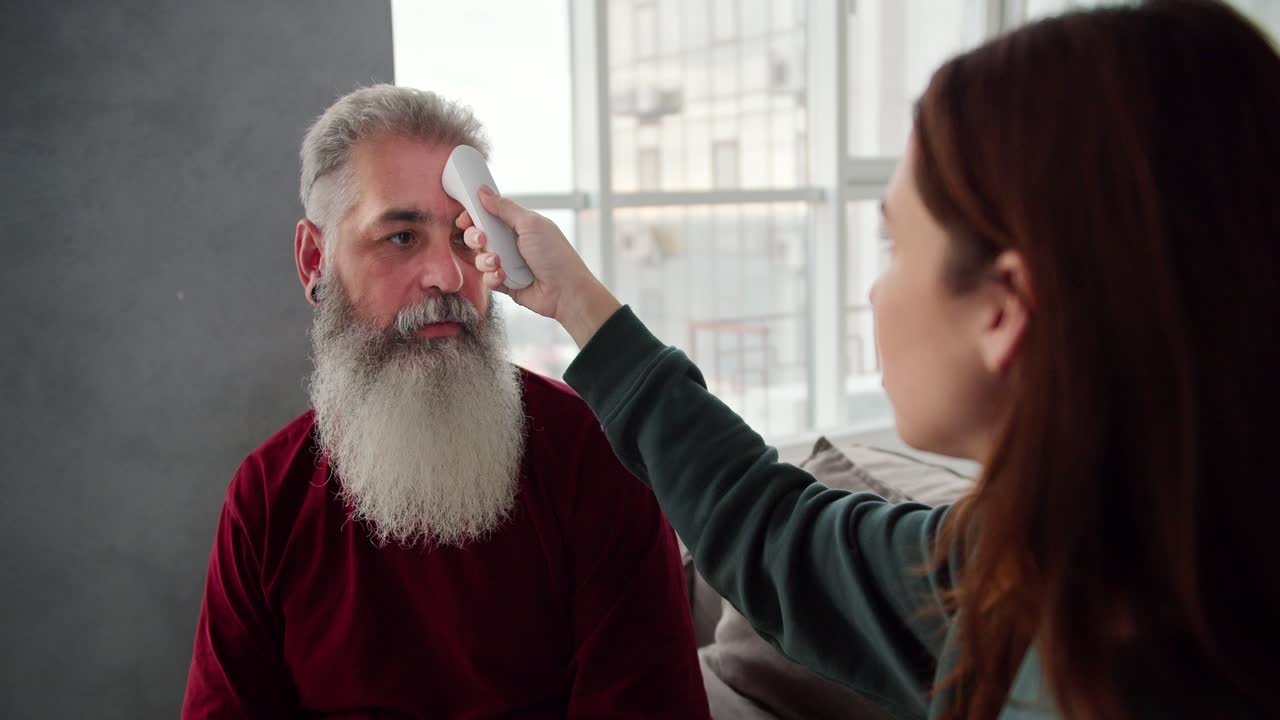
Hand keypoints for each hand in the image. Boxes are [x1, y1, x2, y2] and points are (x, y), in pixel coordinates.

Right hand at [458, 188, 620, 347]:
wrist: (565, 291)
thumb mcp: (530, 224)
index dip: (474, 216)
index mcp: (518, 224)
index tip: (465, 218)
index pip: (488, 215)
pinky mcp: (505, 283)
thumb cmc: (555, 255)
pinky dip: (492, 277)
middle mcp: (511, 242)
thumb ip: (505, 208)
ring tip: (498, 262)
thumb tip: (483, 191)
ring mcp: (507, 263)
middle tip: (482, 239)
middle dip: (475, 237)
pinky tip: (504, 277)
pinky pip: (487, 278)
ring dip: (485, 259)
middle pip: (478, 235)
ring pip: (480, 258)